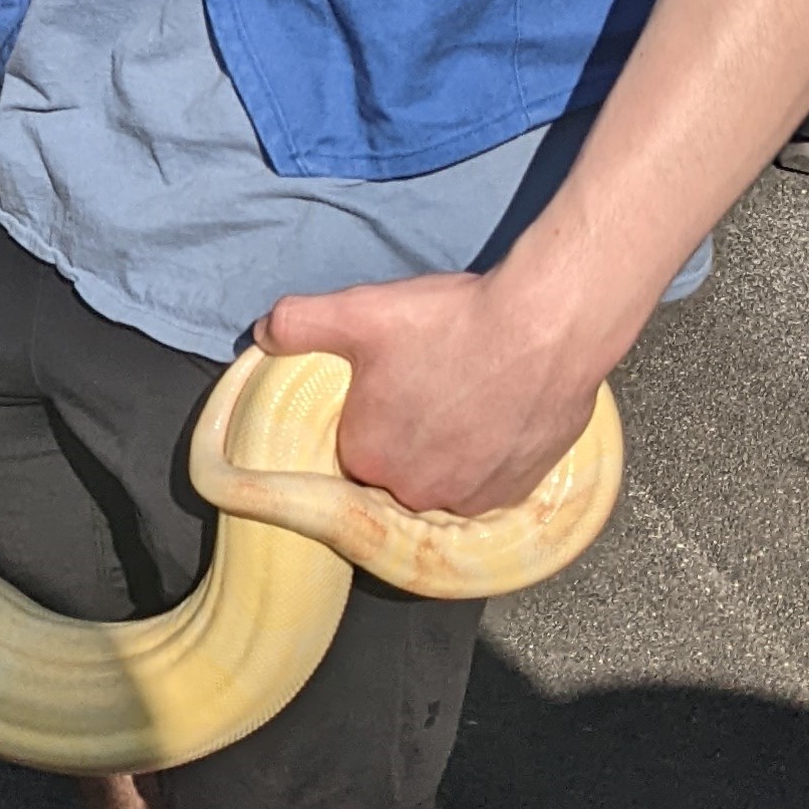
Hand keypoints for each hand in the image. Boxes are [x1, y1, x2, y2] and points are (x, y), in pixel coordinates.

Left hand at [258, 269, 606, 518]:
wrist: (546, 326)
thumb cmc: (449, 321)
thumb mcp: (359, 311)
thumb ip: (299, 322)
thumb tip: (263, 334)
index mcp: (366, 458)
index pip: (356, 447)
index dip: (373, 414)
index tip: (393, 386)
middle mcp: (414, 493)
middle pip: (401, 468)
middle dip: (412, 436)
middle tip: (434, 387)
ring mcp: (469, 498)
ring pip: (446, 479)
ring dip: (451, 451)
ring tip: (469, 399)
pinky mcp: (516, 492)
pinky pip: (490, 484)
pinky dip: (491, 459)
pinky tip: (498, 417)